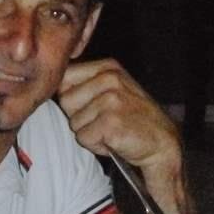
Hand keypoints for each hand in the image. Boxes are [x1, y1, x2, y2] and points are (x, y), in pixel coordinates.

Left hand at [57, 59, 181, 176]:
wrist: (162, 144)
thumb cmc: (134, 120)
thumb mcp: (114, 90)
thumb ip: (87, 83)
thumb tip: (51, 85)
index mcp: (109, 67)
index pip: (65, 78)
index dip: (73, 98)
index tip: (92, 107)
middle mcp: (110, 79)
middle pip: (65, 101)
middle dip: (80, 117)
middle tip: (105, 121)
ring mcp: (111, 100)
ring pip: (73, 122)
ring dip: (89, 133)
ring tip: (112, 131)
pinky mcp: (111, 122)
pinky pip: (84, 138)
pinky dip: (97, 145)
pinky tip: (115, 140)